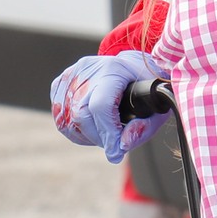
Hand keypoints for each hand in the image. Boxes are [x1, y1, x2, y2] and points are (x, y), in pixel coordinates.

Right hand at [50, 50, 167, 163]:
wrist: (129, 65)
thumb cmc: (145, 86)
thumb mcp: (156, 104)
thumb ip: (143, 127)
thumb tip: (121, 146)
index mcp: (114, 69)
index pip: (101, 105)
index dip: (107, 132)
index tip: (116, 152)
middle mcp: (88, 69)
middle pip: (81, 114)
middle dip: (97, 137)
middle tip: (112, 144)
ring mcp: (71, 75)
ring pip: (67, 118)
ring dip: (85, 136)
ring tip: (103, 135)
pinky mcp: (60, 83)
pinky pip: (60, 115)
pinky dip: (74, 129)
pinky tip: (90, 127)